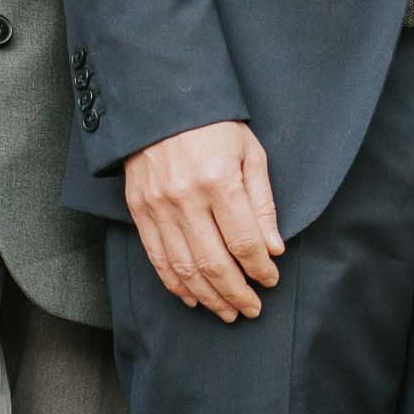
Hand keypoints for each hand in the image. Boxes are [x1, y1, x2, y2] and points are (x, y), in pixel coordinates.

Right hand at [123, 121, 283, 321]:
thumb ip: (263, 203)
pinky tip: (193, 297)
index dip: (260, 268)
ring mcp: (159, 207)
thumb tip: (273, 248)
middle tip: (251, 309)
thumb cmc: (214, 125)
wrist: (162, 102)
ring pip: (184, 268)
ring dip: (208, 296)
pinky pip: (157, 258)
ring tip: (227, 311)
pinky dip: (175, 284)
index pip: (244, 242)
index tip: (271, 280)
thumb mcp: (250, 153)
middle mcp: (187, 198)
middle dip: (237, 293)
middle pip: (214, 263)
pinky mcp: (140, 210)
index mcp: (220, 181)